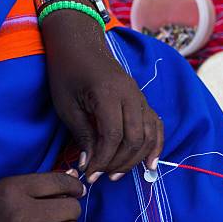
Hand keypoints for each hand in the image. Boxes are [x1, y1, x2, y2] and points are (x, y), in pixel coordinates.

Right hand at [0, 172, 84, 221]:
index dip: (74, 186)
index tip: (76, 191)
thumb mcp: (0, 191)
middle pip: (72, 208)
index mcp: (15, 188)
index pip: (61, 182)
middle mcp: (24, 212)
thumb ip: (36, 186)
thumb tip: (74, 181)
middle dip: (68, 209)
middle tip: (57, 214)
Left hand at [42, 9, 163, 183]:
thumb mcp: (67, 106)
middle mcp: (131, 95)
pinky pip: (156, 126)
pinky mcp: (142, 100)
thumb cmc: (67, 73)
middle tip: (100, 176)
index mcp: (108, 94)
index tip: (88, 174)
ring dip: (135, 159)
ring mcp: (140, 97)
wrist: (79, 45)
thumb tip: (90, 165)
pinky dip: (155, 146)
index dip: (102, 160)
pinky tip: (150, 164)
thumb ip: (83, 135)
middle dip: (118, 163)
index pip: (113, 136)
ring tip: (117, 174)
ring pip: (148, 135)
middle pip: (134, 139)